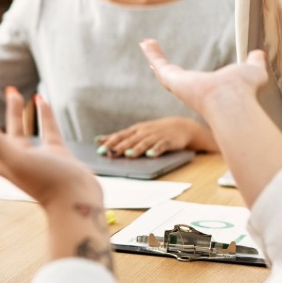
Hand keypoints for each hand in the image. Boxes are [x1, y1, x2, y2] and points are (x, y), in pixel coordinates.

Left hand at [0, 90, 95, 209]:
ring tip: (13, 91)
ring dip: (14, 112)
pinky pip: (47, 129)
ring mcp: (34, 158)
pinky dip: (43, 114)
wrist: (79, 199)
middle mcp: (12, 160)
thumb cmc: (45, 182)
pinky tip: (42, 100)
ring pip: (19, 130)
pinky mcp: (56, 154)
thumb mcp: (13, 157)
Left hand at [95, 116, 218, 158]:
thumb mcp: (137, 132)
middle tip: (110, 154)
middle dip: (120, 147)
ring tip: (129, 155)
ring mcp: (157, 136)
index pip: (121, 135)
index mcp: (136, 130)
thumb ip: (120, 137)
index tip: (100, 149)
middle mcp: (145, 132)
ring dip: (136, 149)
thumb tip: (99, 141)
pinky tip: (151, 155)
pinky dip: (156, 150)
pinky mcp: (169, 141)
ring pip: (145, 143)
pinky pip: (162, 146)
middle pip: (131, 140)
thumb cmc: (155, 131)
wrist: (182, 126)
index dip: (110, 142)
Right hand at [138, 41, 268, 120]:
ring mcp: (179, 86)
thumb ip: (255, 62)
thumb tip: (259, 53)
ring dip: (153, 56)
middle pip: (172, 77)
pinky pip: (159, 64)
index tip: (178, 69)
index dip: (184, 74)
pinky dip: (152, 53)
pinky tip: (145, 42)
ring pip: (162, 70)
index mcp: (206, 90)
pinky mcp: (171, 79)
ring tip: (145, 44)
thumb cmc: (244, 91)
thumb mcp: (252, 71)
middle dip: (162, 66)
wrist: (233, 102)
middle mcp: (190, 91)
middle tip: (154, 56)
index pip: (192, 81)